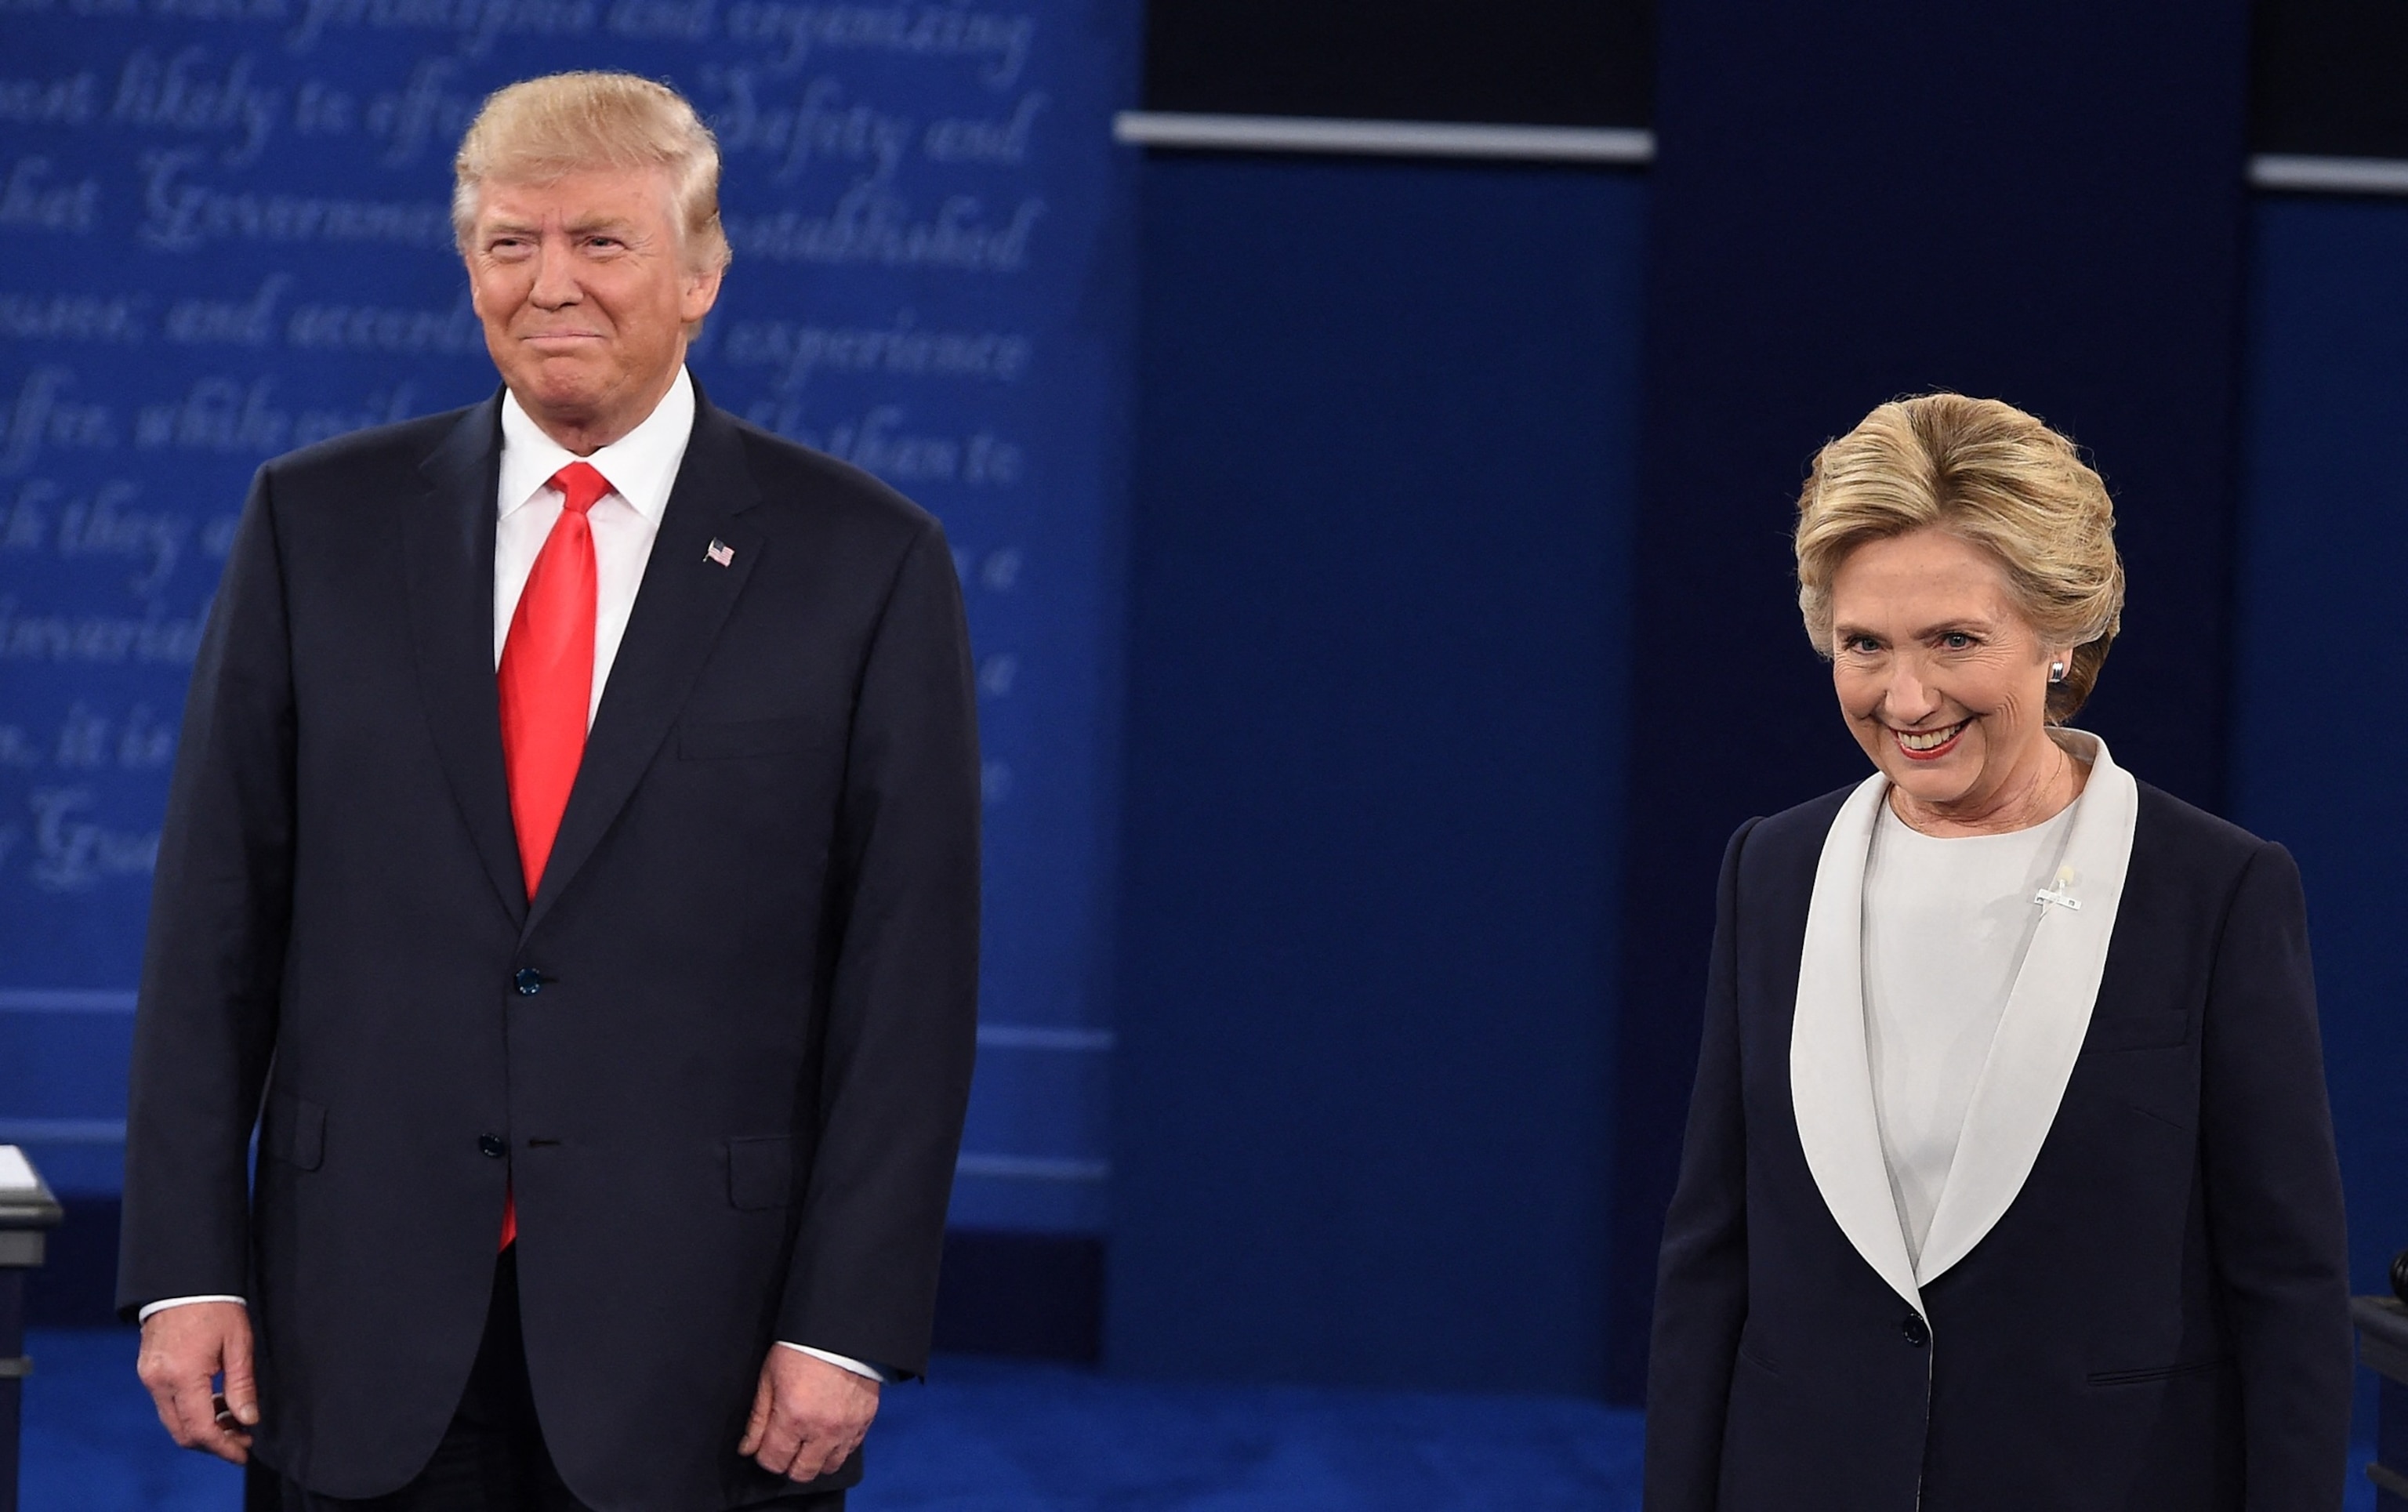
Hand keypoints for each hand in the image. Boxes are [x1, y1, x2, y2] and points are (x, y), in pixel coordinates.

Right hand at [135, 1301, 257, 1464]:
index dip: (224, 1447)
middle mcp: (158, 1382)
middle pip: (183, 1432)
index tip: (244, 1453)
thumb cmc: (216, 1306)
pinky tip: (216, 1402)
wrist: (184, 1279)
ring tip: (235, 1419)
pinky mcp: (148, 1372)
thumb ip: (242, 1385)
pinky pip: (167, 1405)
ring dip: (203, 1427)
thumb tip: (248, 1420)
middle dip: (214, 1442)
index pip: (201, 1429)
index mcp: (182, 1375)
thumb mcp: (239, 1343)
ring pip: (174, 1421)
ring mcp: (149, 1378)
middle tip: (243, 1438)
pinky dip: (191, 1412)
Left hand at [737, 1347, 879, 1482]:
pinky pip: (852, 1449)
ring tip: (810, 1440)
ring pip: (830, 1466)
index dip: (765, 1457)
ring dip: (817, 1459)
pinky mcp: (866, 1420)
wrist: (841, 1330)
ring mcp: (847, 1428)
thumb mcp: (769, 1378)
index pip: (774, 1462)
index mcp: (793, 1418)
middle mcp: (822, 1430)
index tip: (766, 1447)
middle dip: (790, 1464)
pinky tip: (830, 1431)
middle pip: (802, 1472)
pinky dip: (839, 1446)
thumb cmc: (801, 1349)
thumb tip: (747, 1448)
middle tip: (787, 1446)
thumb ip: (758, 1419)